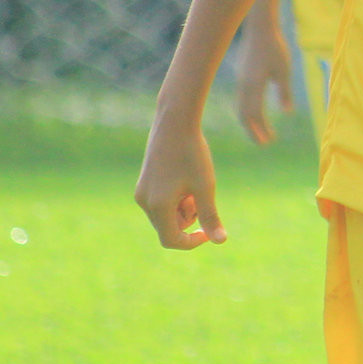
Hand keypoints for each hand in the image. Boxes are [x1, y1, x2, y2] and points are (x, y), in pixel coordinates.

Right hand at [135, 120, 226, 249]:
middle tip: (201, 194)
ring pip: (166, 215)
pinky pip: (161, 202)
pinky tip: (186, 177)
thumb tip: (220, 241)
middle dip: (189, 218)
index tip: (209, 232)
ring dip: (184, 207)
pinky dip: (176, 198)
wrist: (175, 121)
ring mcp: (142, 191)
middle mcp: (144, 201)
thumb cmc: (193, 153)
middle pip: (168, 227)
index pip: (171, 240)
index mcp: (157, 206)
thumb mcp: (205, 186)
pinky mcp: (145, 182)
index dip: (192, 242)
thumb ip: (210, 215)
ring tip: (194, 183)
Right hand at [234, 26, 294, 143]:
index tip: (269, 141)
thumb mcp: (284, 70)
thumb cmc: (275, 47)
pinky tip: (256, 114)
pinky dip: (248, 111)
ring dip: (250, 122)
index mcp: (253, 85)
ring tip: (260, 132)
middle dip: (253, 131)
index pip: (255, 114)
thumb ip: (284, 92)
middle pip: (244, 115)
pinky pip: (242, 99)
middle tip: (264, 143)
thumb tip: (287, 113)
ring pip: (241, 108)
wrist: (260, 28)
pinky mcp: (242, 76)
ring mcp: (241, 81)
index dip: (261, 129)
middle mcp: (244, 86)